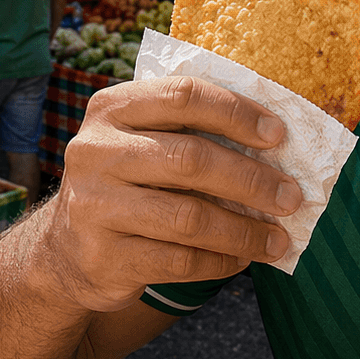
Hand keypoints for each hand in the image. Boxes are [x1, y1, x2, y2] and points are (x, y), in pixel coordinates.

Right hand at [42, 78, 301, 314]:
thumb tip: (277, 144)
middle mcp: (95, 152)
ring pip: (189, 218)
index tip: (279, 136)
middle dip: (252, 180)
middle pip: (192, 159)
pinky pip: (178, 261)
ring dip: (244, 231)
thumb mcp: (144, 142)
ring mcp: (94, 207)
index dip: (237, 113)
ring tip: (278, 240)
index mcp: (112, 109)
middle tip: (291, 197)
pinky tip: (242, 259)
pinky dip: (220, 261)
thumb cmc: (129, 184)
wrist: (67, 251)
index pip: (183, 97)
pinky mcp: (104, 258)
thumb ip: (192, 131)